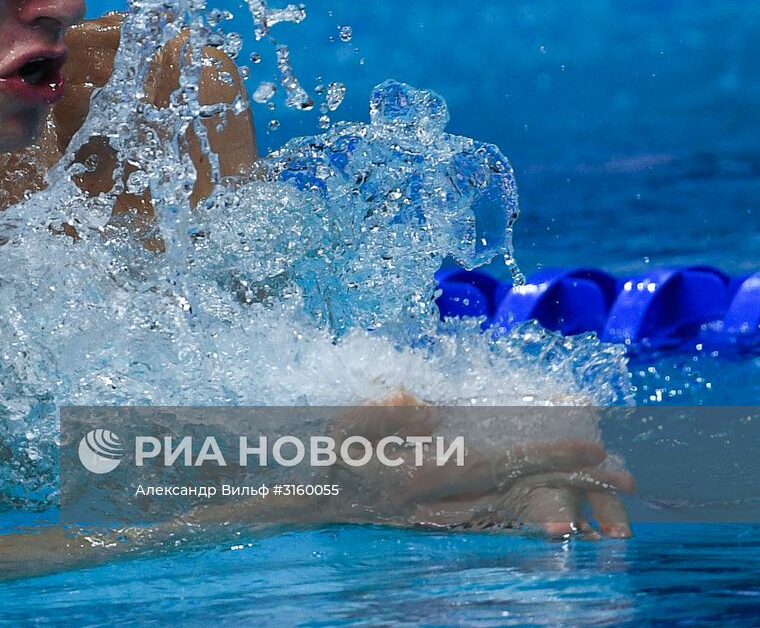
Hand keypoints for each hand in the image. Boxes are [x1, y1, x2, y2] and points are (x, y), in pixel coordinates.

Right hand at [327, 390, 632, 538]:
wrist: (305, 504)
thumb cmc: (322, 459)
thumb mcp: (343, 428)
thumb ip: (384, 415)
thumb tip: (426, 408)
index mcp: (423, 476)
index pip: (500, 463)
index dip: (548, 454)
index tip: (592, 446)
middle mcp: (439, 504)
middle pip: (521, 493)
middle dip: (573, 484)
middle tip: (625, 477)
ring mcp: (439, 517)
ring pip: (514, 510)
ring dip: (562, 500)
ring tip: (605, 494)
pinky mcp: (436, 521)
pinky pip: (493, 517)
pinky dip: (529, 511)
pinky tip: (552, 506)